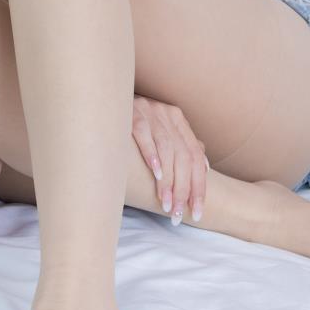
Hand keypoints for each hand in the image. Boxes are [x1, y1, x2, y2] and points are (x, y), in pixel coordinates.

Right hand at [130, 96, 207, 224]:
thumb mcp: (161, 128)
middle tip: (178, 214)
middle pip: (184, 156)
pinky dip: (152, 154)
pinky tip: (156, 173)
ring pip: (167, 149)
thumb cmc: (133, 119)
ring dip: (168, 181)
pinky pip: (145, 134)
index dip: (199, 186)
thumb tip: (203, 166)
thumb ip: (182, 144)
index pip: (196, 157)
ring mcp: (150, 112)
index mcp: (178, 120)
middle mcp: (168, 115)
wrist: (106, 95)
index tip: (196, 212)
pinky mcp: (132, 112)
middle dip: (183, 188)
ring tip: (166, 204)